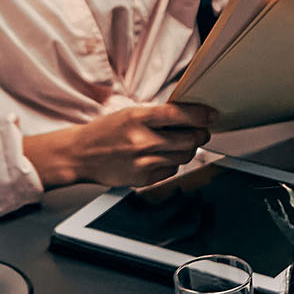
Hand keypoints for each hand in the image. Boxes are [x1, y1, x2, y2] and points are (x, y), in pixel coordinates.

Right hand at [32, 96, 217, 190]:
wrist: (81, 155)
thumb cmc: (105, 132)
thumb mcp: (129, 113)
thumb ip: (158, 115)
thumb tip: (191, 116)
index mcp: (138, 118)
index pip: (179, 114)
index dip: (201, 114)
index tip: (212, 115)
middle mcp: (142, 140)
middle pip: (189, 139)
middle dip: (200, 134)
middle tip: (200, 131)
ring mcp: (143, 162)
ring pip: (184, 156)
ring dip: (187, 149)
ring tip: (178, 143)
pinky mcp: (143, 179)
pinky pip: (172, 171)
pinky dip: (172, 163)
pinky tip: (161, 157)